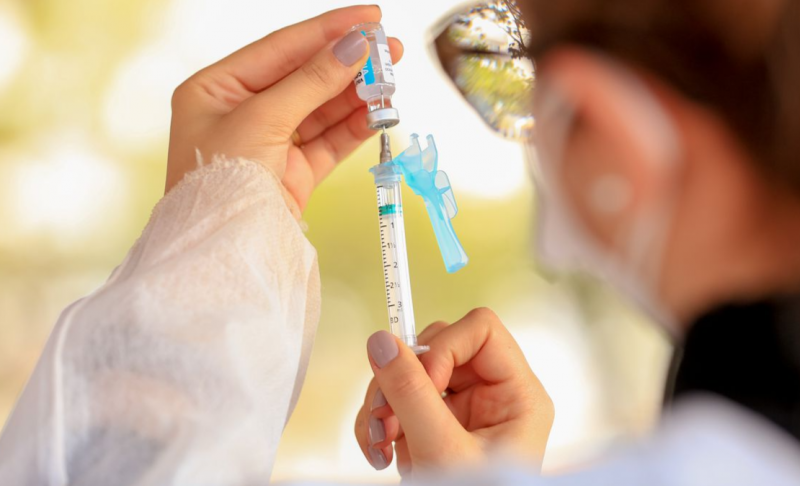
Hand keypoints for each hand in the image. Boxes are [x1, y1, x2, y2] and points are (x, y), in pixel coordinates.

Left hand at [166, 5, 402, 210]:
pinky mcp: (293, 172)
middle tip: (390, 48)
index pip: (281, 48)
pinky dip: (355, 127)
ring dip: (358, 95)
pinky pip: (329, 141)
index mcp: (217, 89)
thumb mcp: (262, 119)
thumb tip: (354, 46)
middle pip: (306, 77)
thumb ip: (312, 81)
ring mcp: (271, 144)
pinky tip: (379, 112)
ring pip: (323, 110)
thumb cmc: (218, 181)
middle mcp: (243, 112)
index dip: (327, 30)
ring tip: (392, 81)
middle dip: (349, 63)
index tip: (368, 17)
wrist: (222, 251)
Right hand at [354, 308, 553, 476]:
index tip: (421, 382)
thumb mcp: (443, 451)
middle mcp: (492, 394)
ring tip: (378, 444)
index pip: (481, 329)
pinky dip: (380, 423)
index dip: (444, 346)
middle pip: (437, 347)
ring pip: (410, 372)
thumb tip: (380, 342)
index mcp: (518, 395)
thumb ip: (411, 395)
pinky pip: (398, 399)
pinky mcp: (434, 424)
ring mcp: (461, 409)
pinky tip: (380, 454)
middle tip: (384, 417)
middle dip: (401, 380)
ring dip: (382, 404)